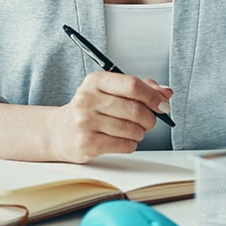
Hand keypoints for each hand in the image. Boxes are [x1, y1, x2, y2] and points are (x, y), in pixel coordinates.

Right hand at [53, 73, 172, 162]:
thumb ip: (139, 88)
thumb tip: (166, 93)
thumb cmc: (89, 109)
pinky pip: (123, 145)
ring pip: (131, 129)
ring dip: (140, 133)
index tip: (162, 104)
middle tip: (150, 121)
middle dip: (149, 118)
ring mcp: (86, 122)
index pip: (132, 85)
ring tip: (135, 131)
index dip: (152, 96)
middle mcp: (88, 99)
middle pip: (134, 108)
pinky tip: (124, 140)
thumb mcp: (110, 90)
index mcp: (96, 81)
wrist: (59, 131)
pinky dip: (131, 144)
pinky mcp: (87, 143)